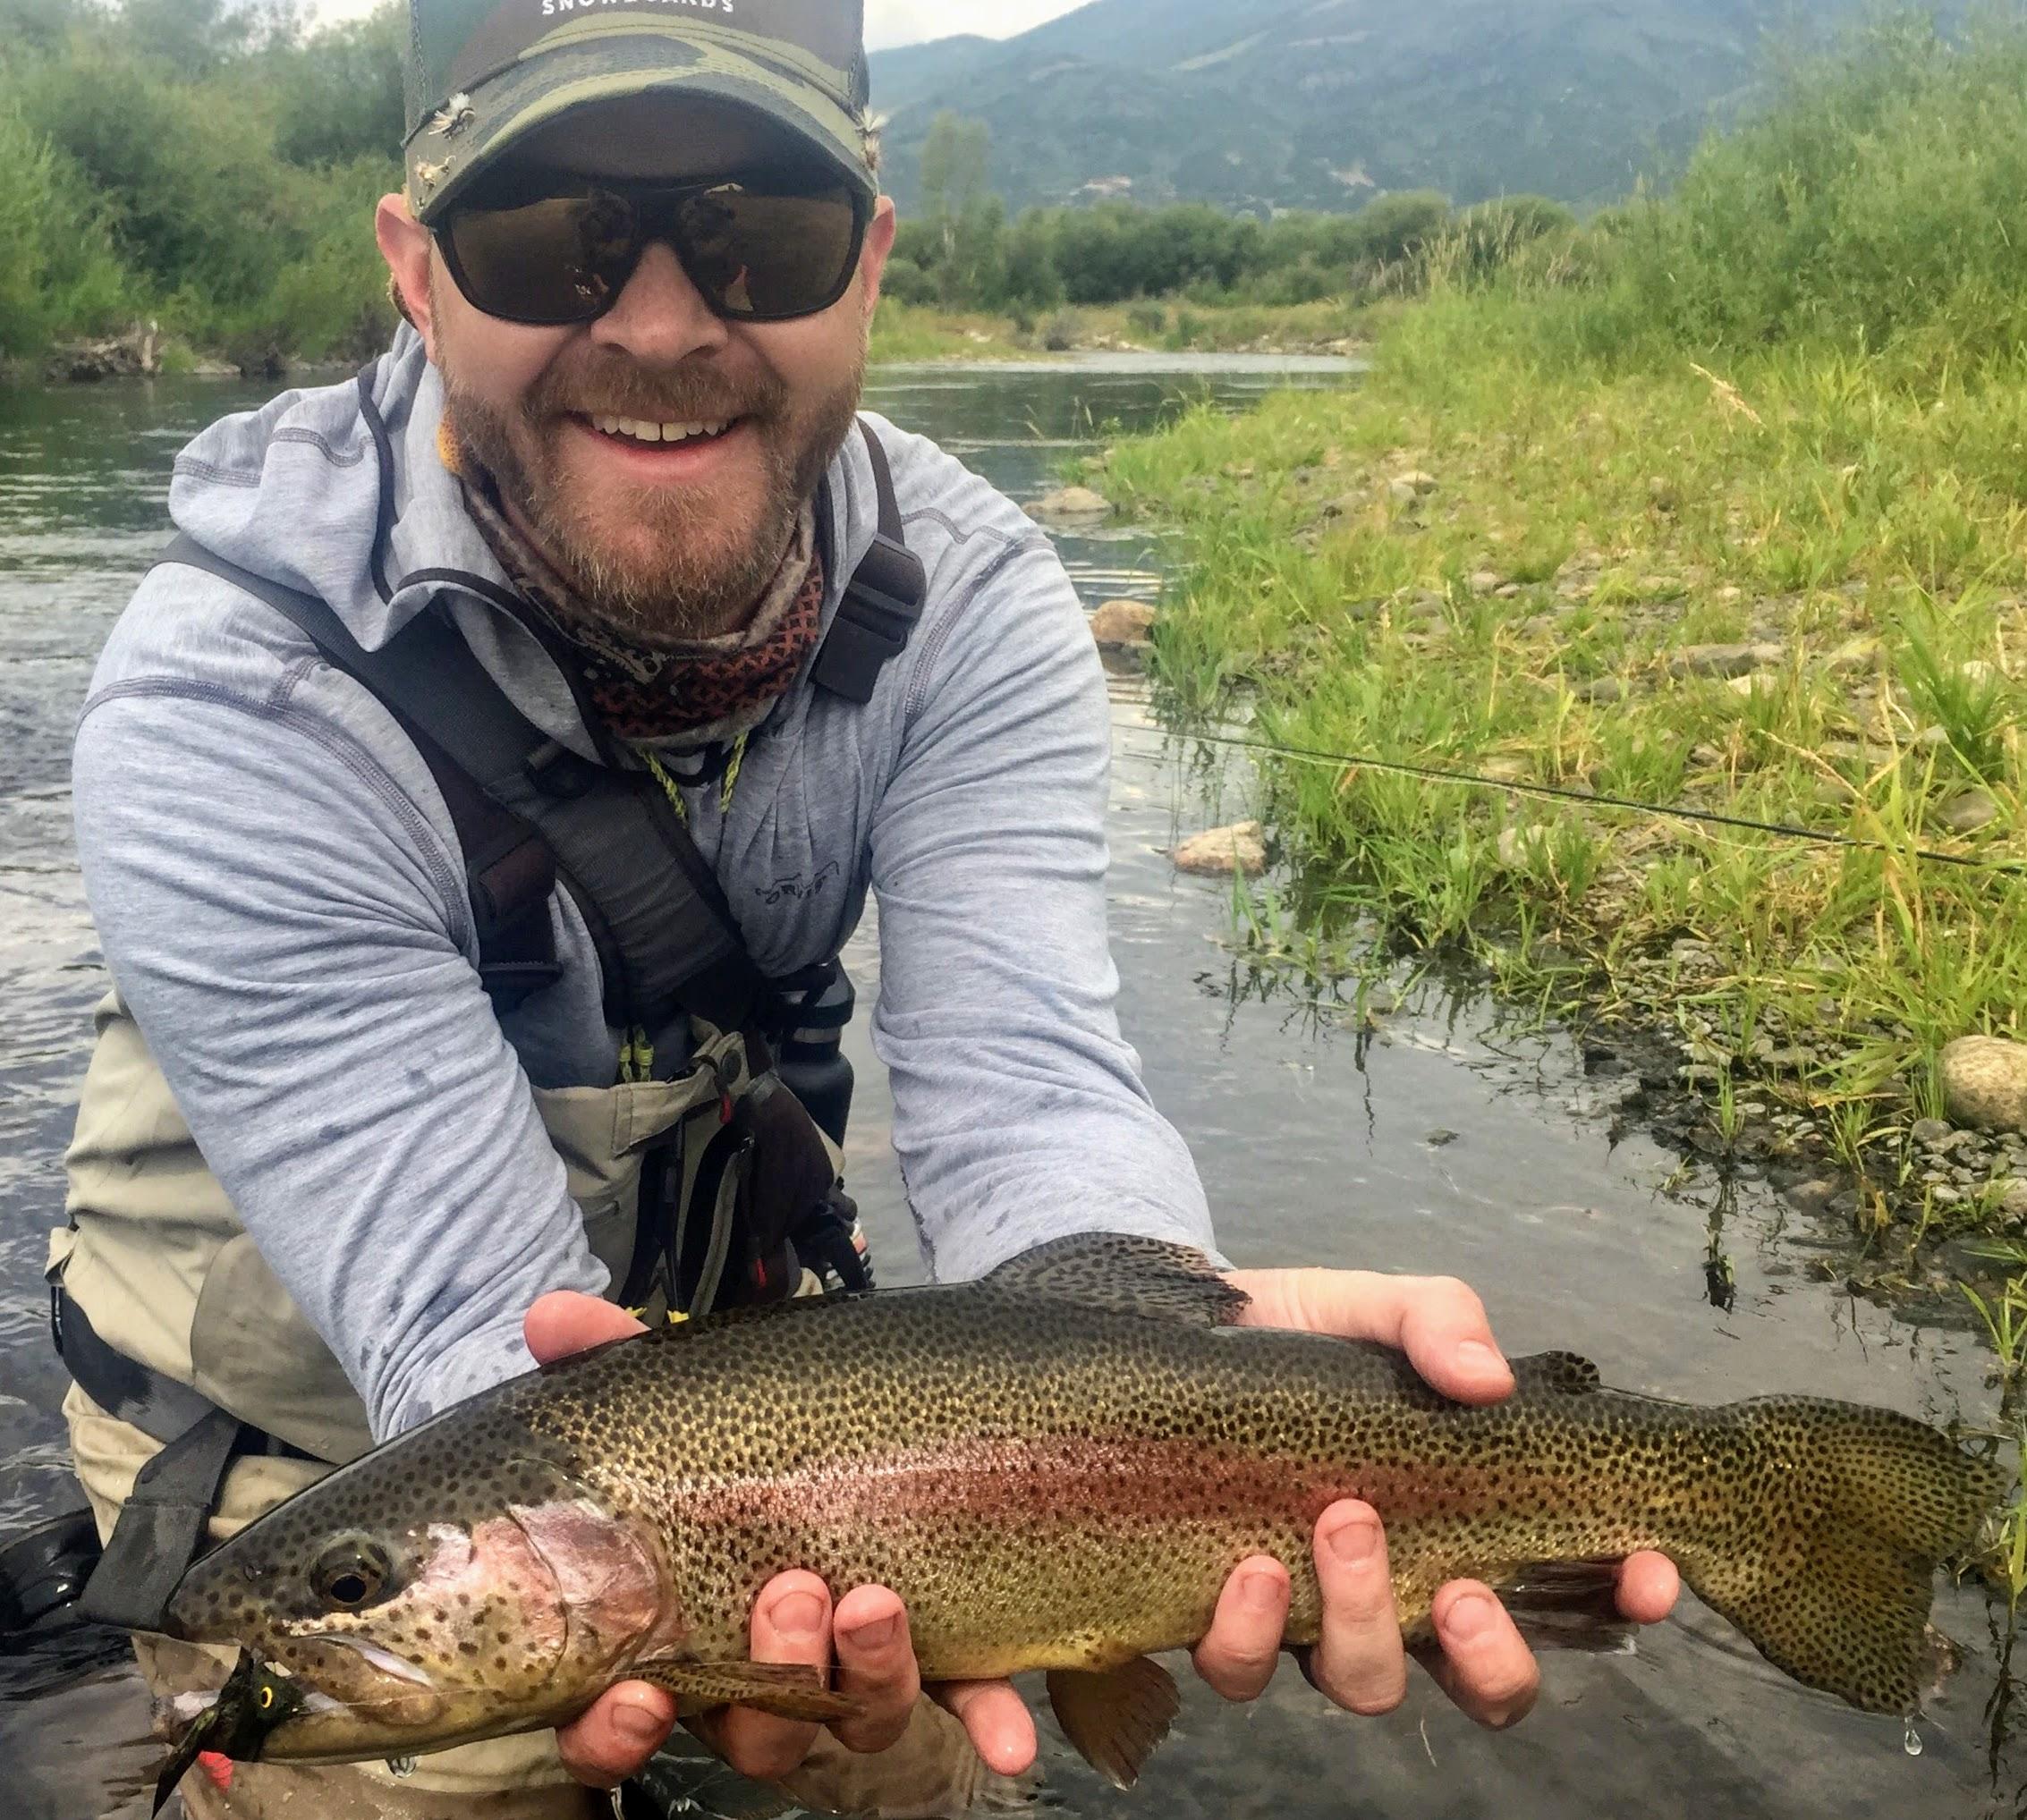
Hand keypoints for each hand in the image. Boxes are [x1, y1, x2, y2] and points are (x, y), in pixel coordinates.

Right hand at [528, 1295, 947, 1787]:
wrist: (874, 1435)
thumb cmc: (748, 1447)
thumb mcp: (681, 1397)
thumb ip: (615, 1362)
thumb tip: (550, 1316)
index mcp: (682, 1633)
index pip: (622, 1717)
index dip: (618, 1729)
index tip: (638, 1696)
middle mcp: (763, 1678)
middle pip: (756, 1727)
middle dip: (775, 1674)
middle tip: (793, 1593)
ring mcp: (853, 1679)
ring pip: (855, 1720)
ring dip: (868, 1677)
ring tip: (876, 1602)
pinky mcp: (942, 1661)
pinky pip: (963, 1704)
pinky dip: (984, 1717)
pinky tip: (1010, 1737)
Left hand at [1188, 1270, 1680, 1729]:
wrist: (1182, 1329)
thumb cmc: (1302, 1333)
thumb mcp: (1377, 1306)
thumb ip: (1438, 1320)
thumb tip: (1486, 1378)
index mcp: (1464, 1525)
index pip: (1573, 1592)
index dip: (1622, 1599)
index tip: (1644, 1572)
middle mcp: (1403, 1592)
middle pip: (1483, 1685)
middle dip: (1489, 1659)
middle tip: (1462, 1590)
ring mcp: (1316, 1616)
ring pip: (1366, 1684)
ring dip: (1365, 1627)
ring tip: (1342, 1528)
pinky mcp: (1226, 1619)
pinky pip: (1244, 1671)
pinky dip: (1250, 1637)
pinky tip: (1251, 1570)